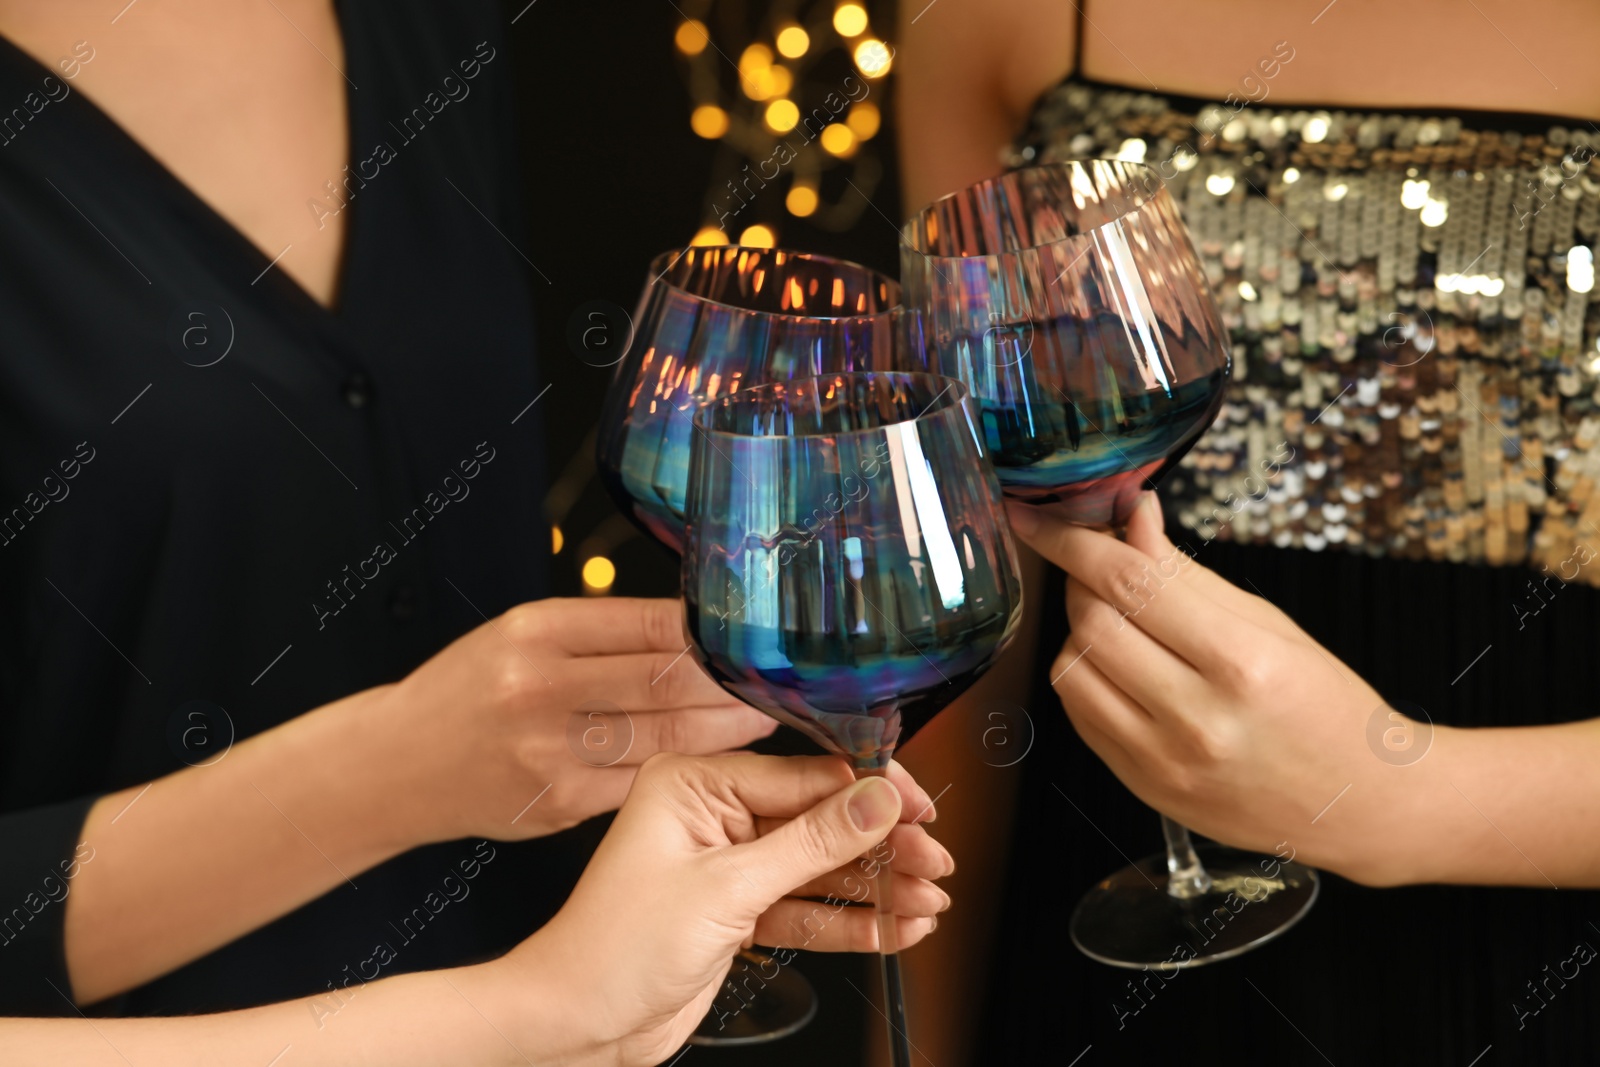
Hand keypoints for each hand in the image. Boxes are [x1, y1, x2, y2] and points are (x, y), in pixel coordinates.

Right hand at [373, 598, 777, 843]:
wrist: (396, 765)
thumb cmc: (468, 691)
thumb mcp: (518, 634)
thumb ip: (598, 631)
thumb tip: (693, 626)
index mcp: (536, 632)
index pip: (651, 624)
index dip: (716, 634)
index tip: (757, 636)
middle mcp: (541, 689)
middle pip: (667, 682)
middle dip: (736, 684)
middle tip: (782, 682)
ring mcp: (550, 753)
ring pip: (665, 738)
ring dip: (728, 730)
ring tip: (767, 719)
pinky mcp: (559, 804)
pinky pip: (642, 784)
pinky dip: (689, 772)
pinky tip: (721, 763)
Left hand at [498, 753, 951, 1065]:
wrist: (575, 1025)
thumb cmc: (614, 948)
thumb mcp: (727, 889)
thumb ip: (811, 844)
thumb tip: (877, 799)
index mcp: (694, 783)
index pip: (803, 773)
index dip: (869, 792)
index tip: (919, 808)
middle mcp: (711, 815)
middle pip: (819, 820)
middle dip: (881, 846)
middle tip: (934, 864)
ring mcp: (726, 864)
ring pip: (819, 868)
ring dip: (875, 887)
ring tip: (928, 900)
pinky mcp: (737, 911)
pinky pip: (806, 909)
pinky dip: (850, 922)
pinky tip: (895, 926)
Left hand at [1008, 493, 1441, 885]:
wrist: (1362, 803)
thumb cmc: (1326, 705)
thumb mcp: (1269, 624)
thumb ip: (1186, 574)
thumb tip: (1132, 518)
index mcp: (1241, 663)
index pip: (1130, 584)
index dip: (1074, 542)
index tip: (1040, 517)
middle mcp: (1197, 718)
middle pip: (1091, 624)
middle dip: (1083, 582)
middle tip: (1104, 567)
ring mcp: (1165, 763)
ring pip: (1072, 671)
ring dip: (1081, 633)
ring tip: (1126, 626)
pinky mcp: (1145, 790)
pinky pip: (1081, 717)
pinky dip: (1088, 679)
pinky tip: (1123, 669)